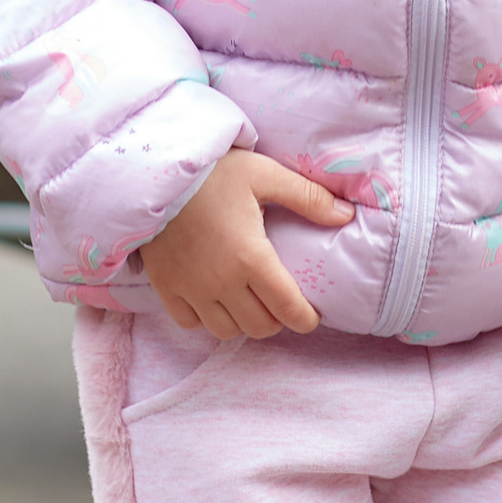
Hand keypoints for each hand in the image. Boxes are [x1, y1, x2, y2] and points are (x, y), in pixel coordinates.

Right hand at [138, 151, 351, 339]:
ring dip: (243, 322)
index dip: (306, 319)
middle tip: (281, 301)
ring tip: (249, 301)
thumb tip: (347, 215)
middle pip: (260, 327)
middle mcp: (222, 282)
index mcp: (251, 258)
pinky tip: (214, 298)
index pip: (288, 309)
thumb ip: (308, 198)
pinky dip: (206, 318)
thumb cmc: (214, 172)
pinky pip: (191, 323)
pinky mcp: (166, 288)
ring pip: (226, 331)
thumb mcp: (266, 175)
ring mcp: (191, 289)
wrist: (154, 171)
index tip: (312, 315)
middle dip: (278, 319)